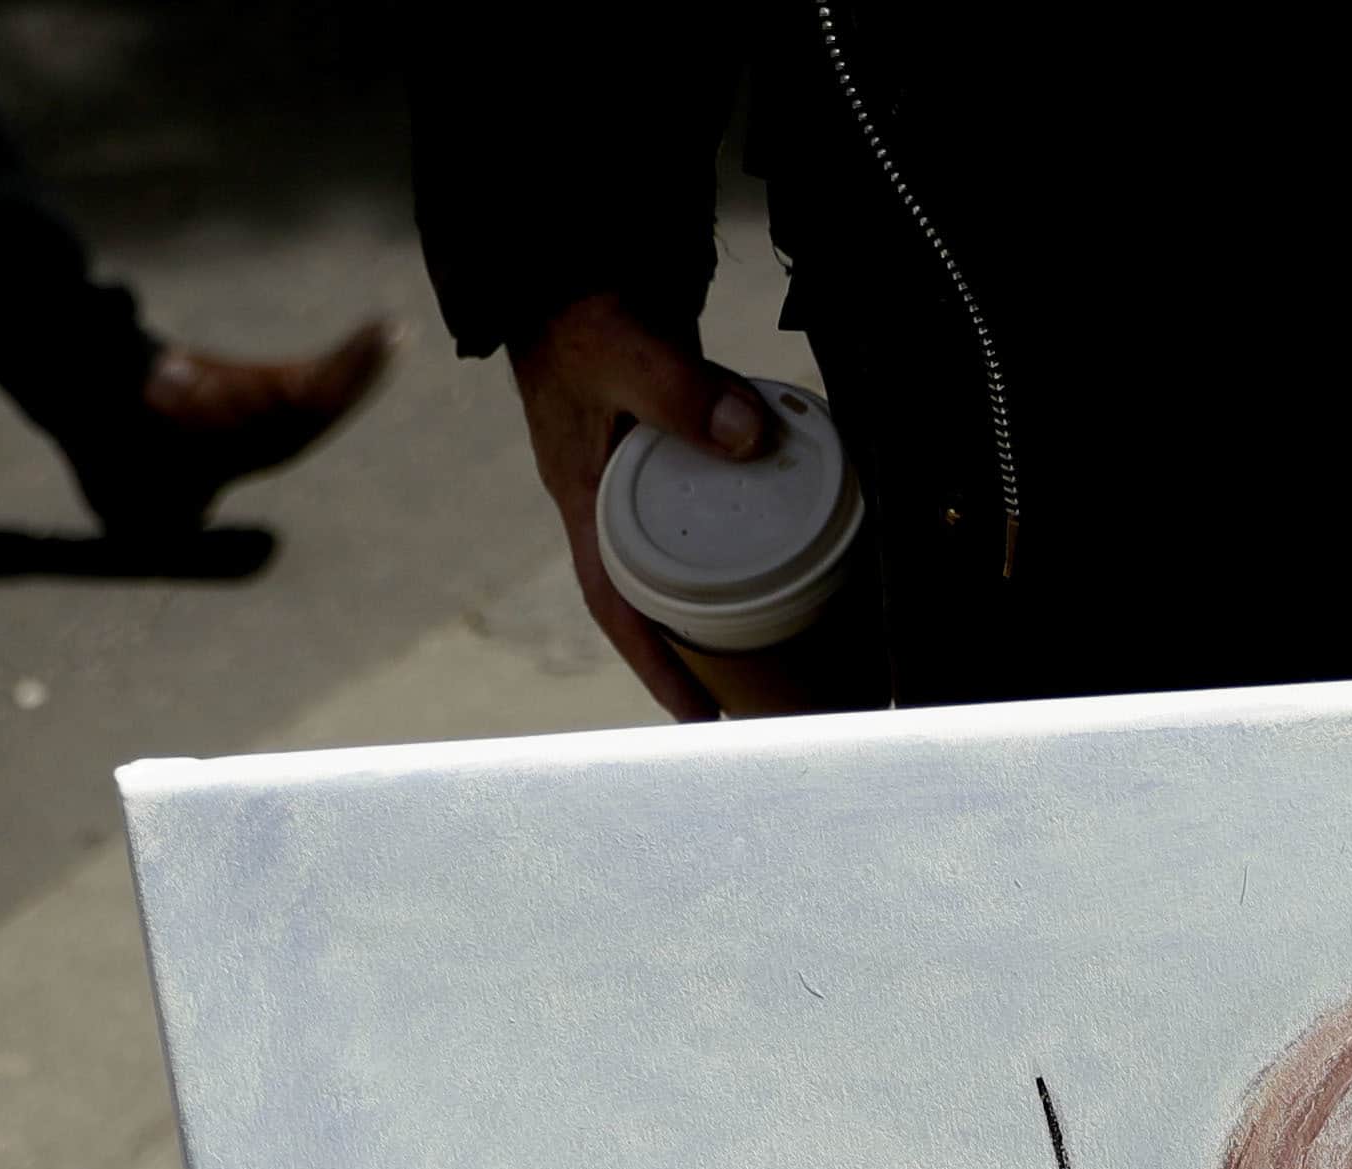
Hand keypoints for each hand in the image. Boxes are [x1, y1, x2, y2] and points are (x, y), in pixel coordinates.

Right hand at [509, 292, 770, 721]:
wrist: (565, 261)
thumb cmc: (579, 311)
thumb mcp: (624, 350)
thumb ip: (682, 391)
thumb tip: (751, 439)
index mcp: (585, 502)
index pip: (619, 609)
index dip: (659, 670)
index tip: (702, 723)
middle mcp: (610, 503)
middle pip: (655, 602)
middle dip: (700, 658)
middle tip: (765, 702)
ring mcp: (639, 478)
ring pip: (684, 560)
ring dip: (725, 606)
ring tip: (786, 649)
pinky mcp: (671, 448)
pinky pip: (707, 509)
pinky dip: (741, 538)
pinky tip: (785, 547)